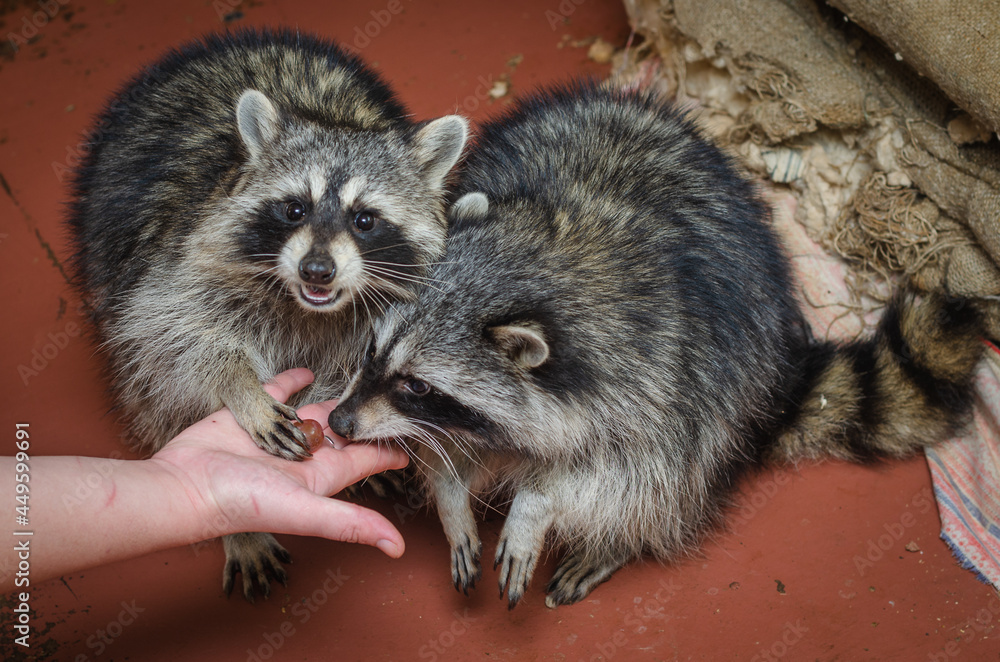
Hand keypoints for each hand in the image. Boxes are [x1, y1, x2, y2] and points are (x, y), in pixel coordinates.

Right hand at [150, 368, 408, 556]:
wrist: (186, 486)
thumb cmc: (242, 503)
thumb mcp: (306, 511)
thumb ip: (351, 524)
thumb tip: (397, 547)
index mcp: (321, 476)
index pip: (364, 460)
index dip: (387, 451)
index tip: (413, 442)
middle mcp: (302, 455)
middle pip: (343, 435)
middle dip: (365, 423)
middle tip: (389, 401)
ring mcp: (278, 433)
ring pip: (314, 413)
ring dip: (334, 403)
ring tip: (357, 385)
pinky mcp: (254, 413)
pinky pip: (278, 393)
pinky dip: (293, 381)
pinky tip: (307, 372)